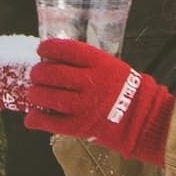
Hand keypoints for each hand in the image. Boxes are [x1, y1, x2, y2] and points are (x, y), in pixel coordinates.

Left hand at [24, 37, 174, 163]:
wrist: (144, 120)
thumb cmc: (126, 90)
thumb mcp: (112, 66)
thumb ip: (87, 62)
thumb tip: (57, 59)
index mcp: (100, 64)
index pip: (67, 50)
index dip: (49, 48)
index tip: (41, 50)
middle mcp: (91, 83)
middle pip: (54, 74)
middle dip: (38, 73)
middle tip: (36, 75)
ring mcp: (85, 106)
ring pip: (49, 97)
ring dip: (35, 95)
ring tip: (34, 94)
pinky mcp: (81, 127)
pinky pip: (52, 123)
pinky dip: (37, 120)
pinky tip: (31, 118)